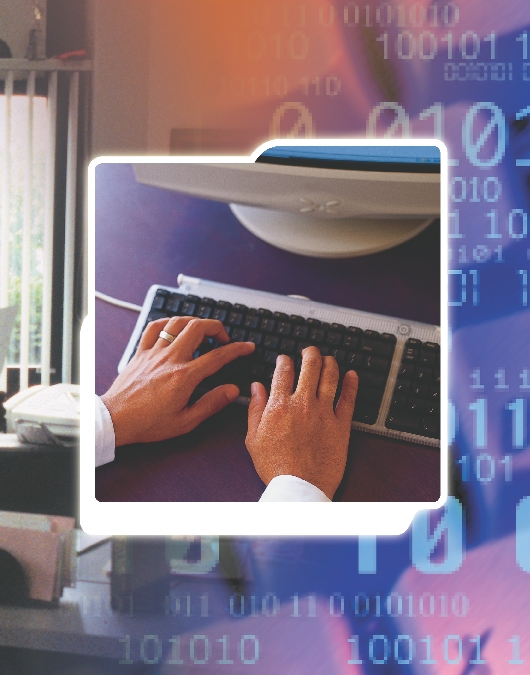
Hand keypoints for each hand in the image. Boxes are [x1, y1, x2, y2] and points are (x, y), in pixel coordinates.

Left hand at [101, 317, 254, 446]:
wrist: (116, 420)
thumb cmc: (148, 423)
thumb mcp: (186, 421)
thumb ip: (212, 403)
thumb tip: (232, 390)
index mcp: (184, 376)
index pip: (218, 356)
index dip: (237, 349)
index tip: (247, 347)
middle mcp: (170, 359)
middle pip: (198, 328)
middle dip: (216, 327)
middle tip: (223, 338)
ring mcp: (154, 352)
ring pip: (177, 322)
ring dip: (194, 322)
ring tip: (202, 331)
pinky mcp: (141, 352)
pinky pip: (154, 327)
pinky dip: (167, 322)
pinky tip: (173, 327)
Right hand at [245, 347, 358, 499]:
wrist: (300, 487)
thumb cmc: (276, 467)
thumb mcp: (253, 438)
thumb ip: (254, 409)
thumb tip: (255, 388)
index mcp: (280, 405)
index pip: (283, 371)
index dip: (284, 360)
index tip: (285, 359)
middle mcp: (303, 403)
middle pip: (310, 366)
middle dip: (310, 353)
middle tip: (310, 351)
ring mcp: (324, 412)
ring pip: (331, 377)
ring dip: (330, 363)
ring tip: (329, 359)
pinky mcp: (341, 425)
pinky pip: (349, 398)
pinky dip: (351, 383)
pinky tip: (352, 375)